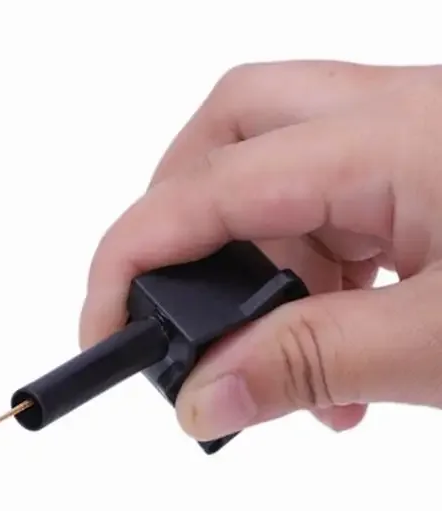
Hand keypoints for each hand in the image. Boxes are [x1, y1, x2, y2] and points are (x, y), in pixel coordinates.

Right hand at [80, 60, 441, 439]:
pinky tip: (335, 352)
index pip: (210, 184)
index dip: (132, 260)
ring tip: (277, 368)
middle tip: (169, 308)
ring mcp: (424, 139)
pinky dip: (310, 276)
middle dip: (176, 217)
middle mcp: (401, 114)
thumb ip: (311, 363)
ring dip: (254, 268)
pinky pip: (342, 204)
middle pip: (233, 126)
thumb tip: (201, 396)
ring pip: (286, 171)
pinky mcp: (441, 174)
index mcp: (394, 137)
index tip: (102, 336)